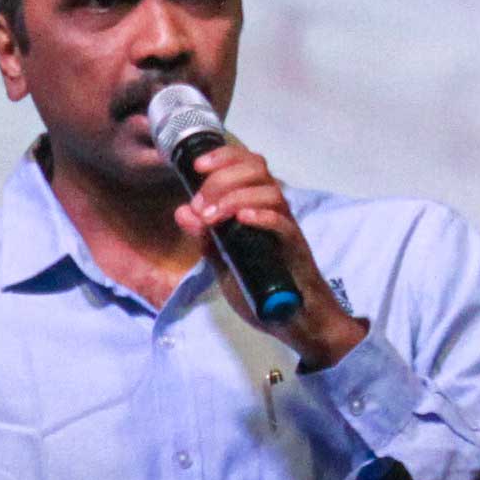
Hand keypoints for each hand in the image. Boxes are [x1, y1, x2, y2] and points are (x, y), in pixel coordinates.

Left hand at [179, 141, 366, 369]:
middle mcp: (274, 211)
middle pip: (257, 170)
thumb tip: (183, 211)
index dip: (223, 157)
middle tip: (201, 204)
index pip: (246, 165)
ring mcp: (287, 230)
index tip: (196, 166)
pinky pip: (284, 225)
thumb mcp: (224, 264)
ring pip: (270, 192)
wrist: (295, 323)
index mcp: (258, 208)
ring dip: (235, 198)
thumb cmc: (262, 291)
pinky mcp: (296, 251)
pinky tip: (243, 219)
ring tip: (213, 217)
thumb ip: (206, 239)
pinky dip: (263, 216)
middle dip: (222, 178)